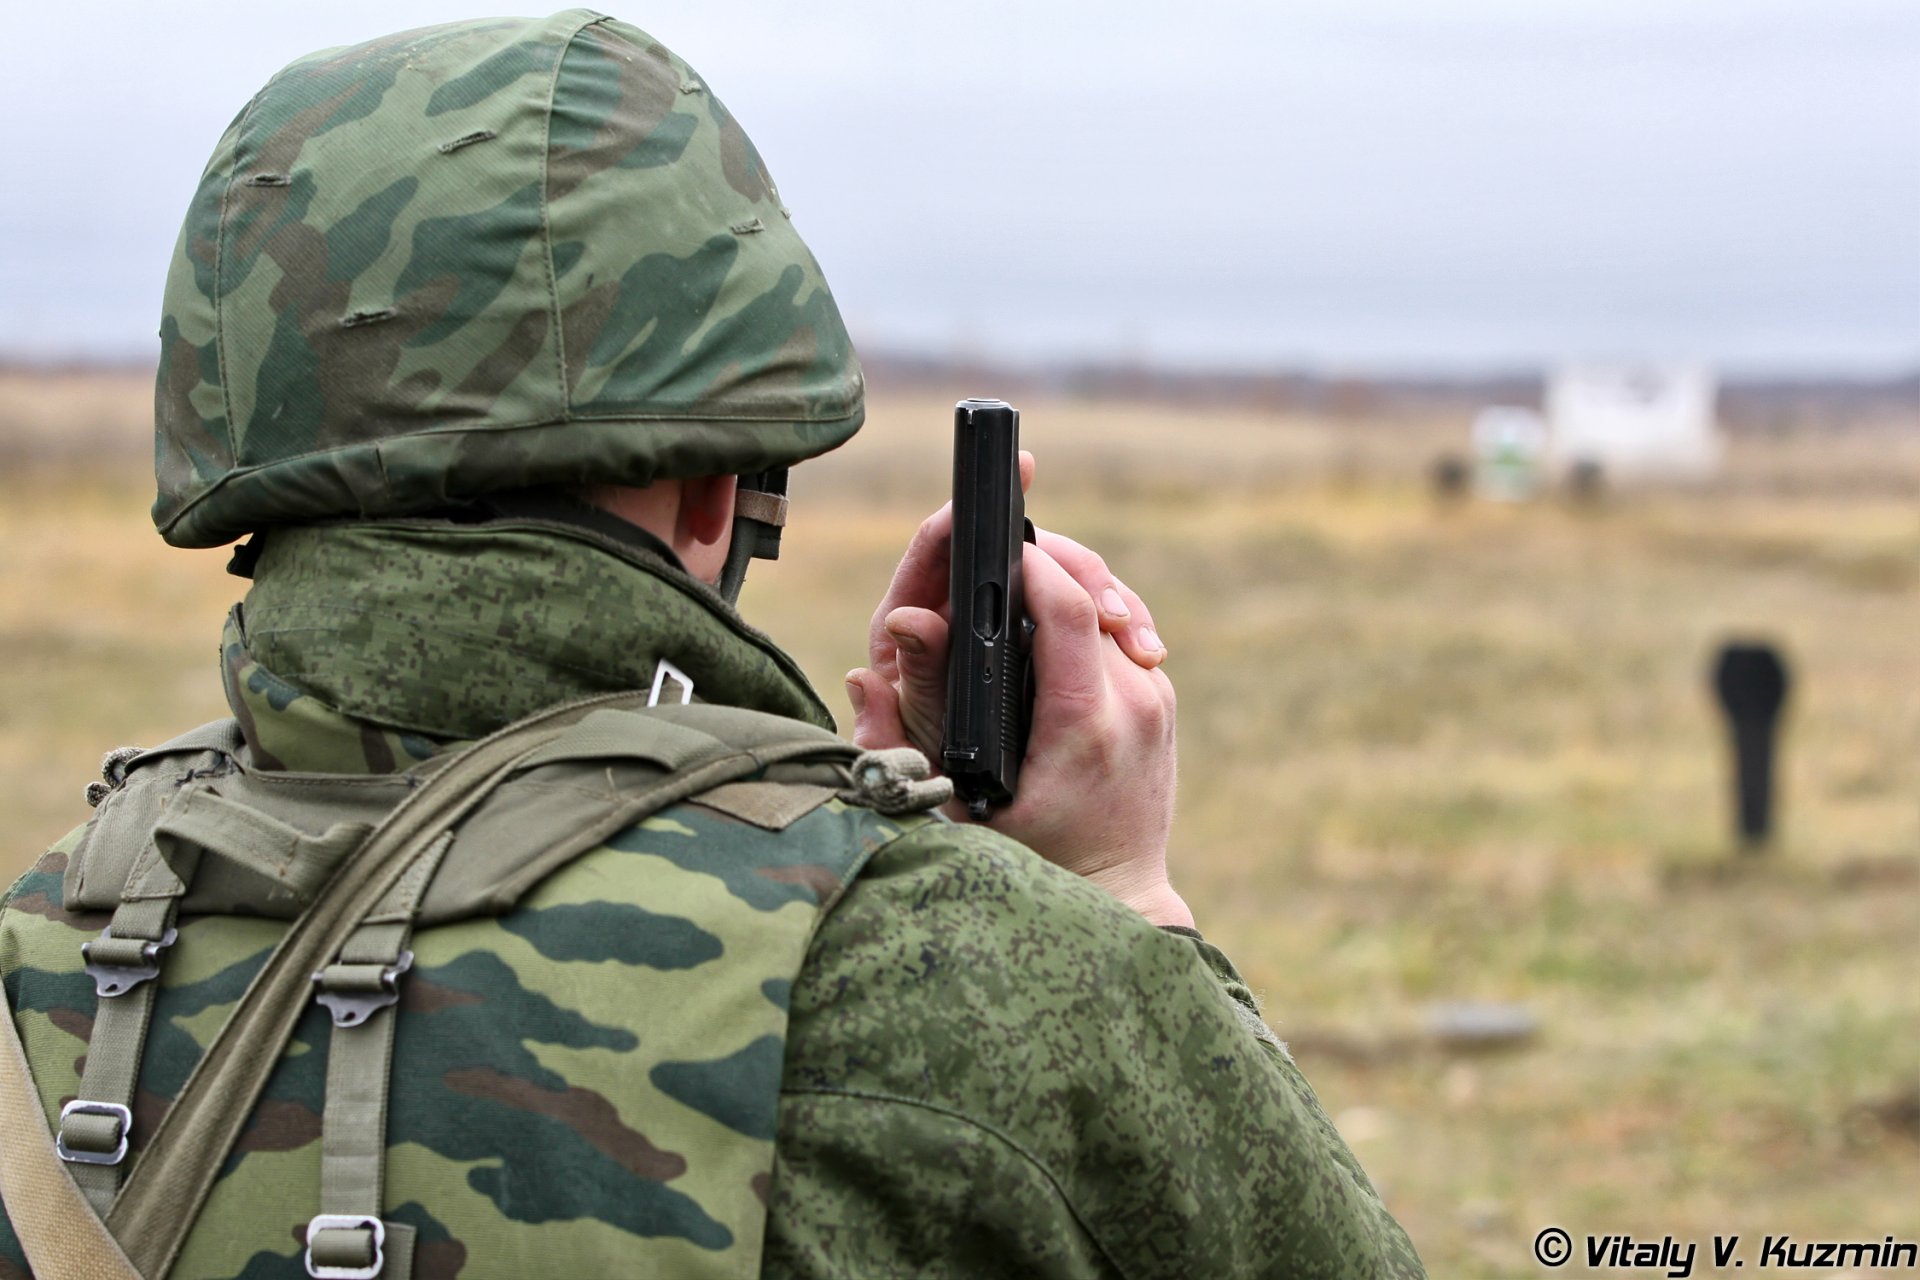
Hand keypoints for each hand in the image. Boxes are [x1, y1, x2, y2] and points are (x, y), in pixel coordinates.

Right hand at [845, 453, 1190, 927]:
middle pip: (1093, 592)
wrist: (1116, 898)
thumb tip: (863, 674)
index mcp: (1082, 726)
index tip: (986, 543)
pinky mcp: (1161, 702)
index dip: (1026, 562)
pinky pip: (1123, 633)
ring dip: (1068, 580)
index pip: (1065, 608)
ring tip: (1020, 574)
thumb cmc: (1028, 863)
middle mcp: (1131, 705)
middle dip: (1044, 558)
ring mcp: (1154, 700)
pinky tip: (1047, 616)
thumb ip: (902, 742)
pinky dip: (1087, 612)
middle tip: (995, 550)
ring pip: (1113, 604)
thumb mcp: (953, 809)